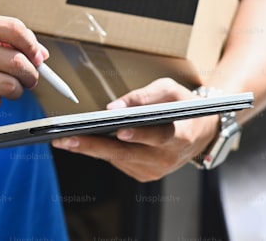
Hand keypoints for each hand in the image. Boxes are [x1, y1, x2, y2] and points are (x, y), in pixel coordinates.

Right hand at [0, 12, 47, 118]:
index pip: (14, 29)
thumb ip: (4, 41)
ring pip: (9, 85)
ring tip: (6, 88)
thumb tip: (41, 54)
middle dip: (31, 74)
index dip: (33, 45)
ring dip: (15, 90)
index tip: (38, 57)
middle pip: (16, 61)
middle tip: (29, 78)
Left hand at [51, 78, 219, 181]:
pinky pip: (119, 163)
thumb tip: (113, 107)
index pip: (158, 136)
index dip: (139, 134)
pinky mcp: (145, 175)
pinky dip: (102, 152)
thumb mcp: (170, 90)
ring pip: (118, 160)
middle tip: (66, 139)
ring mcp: (156, 170)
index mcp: (180, 135)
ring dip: (91, 149)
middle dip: (94, 145)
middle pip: (127, 153)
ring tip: (64, 139)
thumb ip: (143, 96)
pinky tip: (84, 142)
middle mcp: (168, 158)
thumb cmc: (184, 106)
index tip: (118, 130)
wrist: (201, 132)